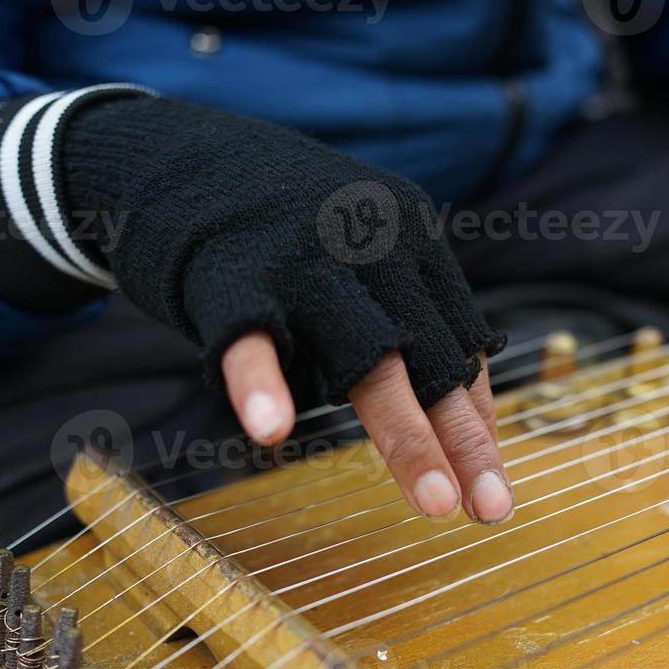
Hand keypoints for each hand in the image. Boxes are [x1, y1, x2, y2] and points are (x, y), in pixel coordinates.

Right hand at [58, 95, 511, 521]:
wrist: (174, 157)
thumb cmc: (280, 232)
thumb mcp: (360, 254)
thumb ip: (403, 317)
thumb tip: (463, 412)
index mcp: (411, 240)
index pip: (459, 343)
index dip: (477, 422)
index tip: (494, 492)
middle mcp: (371, 244)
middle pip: (429, 356)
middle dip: (462, 440)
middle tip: (489, 511)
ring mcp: (301, 259)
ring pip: (363, 356)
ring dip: (404, 433)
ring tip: (431, 501)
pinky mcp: (229, 275)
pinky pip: (249, 339)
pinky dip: (261, 383)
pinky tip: (272, 430)